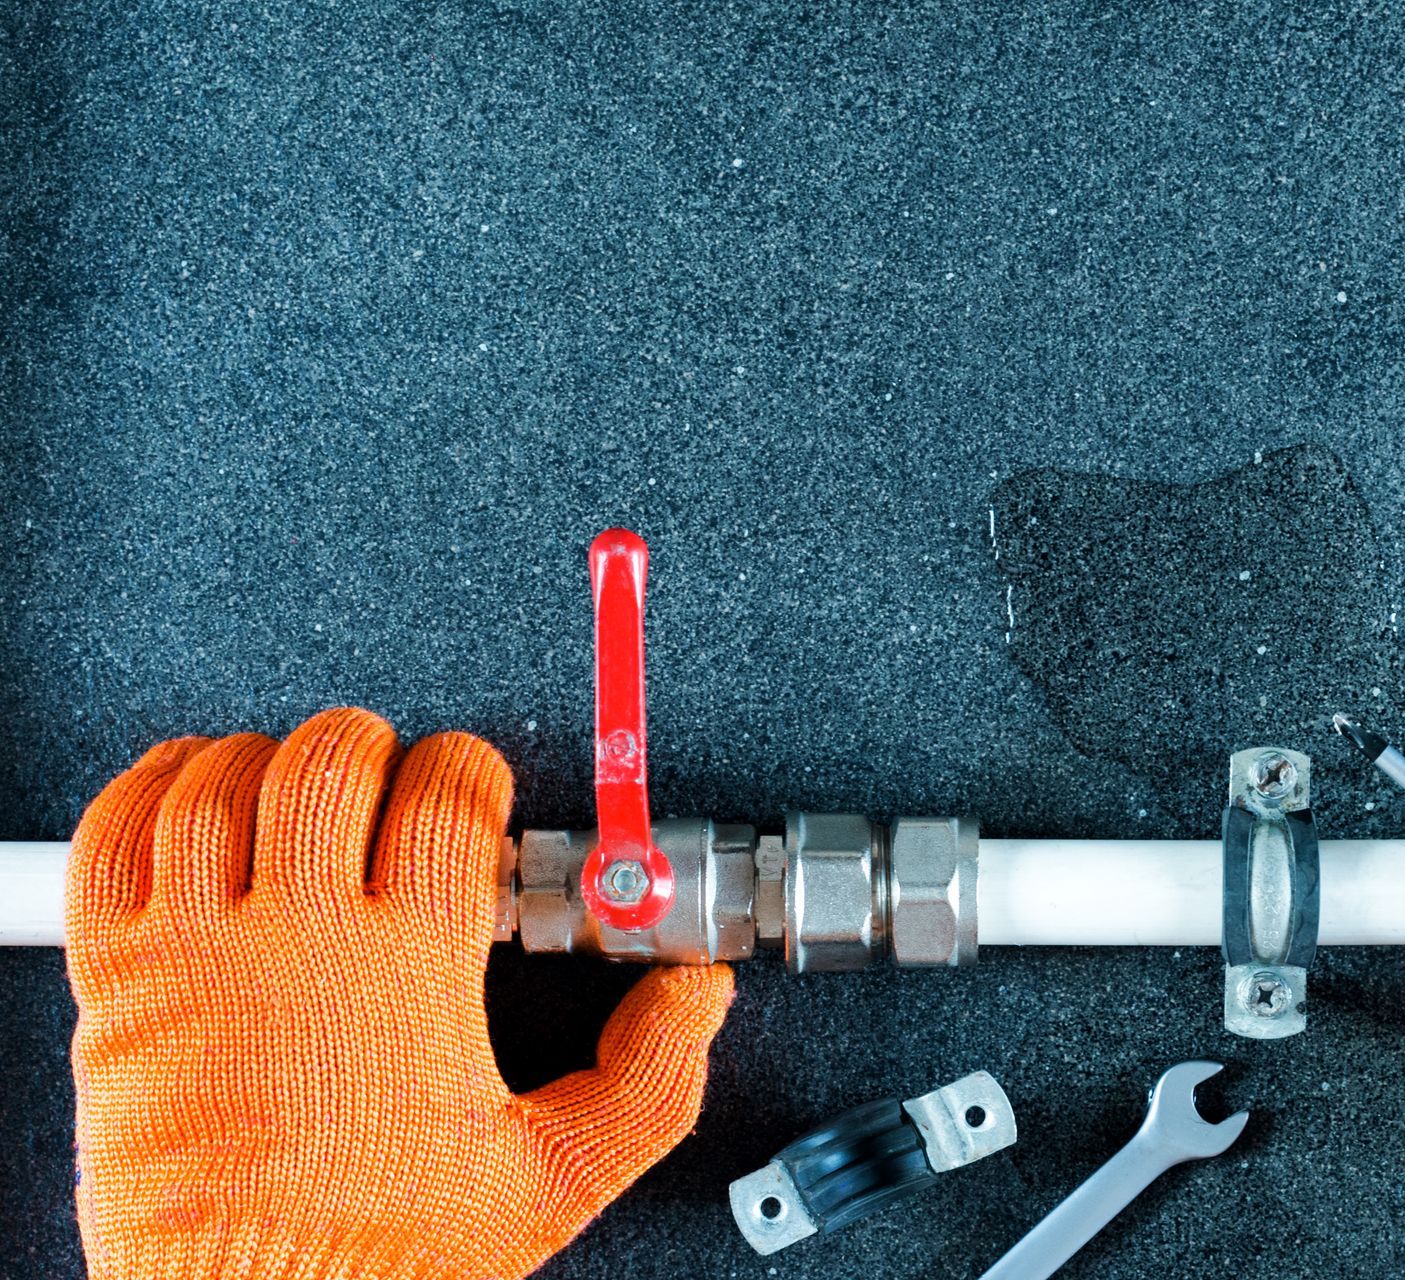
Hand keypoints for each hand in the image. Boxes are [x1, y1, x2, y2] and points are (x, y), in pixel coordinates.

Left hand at [67, 707, 732, 1279]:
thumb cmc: (383, 1254)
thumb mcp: (554, 1178)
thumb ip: (650, 1078)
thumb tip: (693, 994)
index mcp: (411, 967)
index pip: (444, 795)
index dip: (469, 770)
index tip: (470, 790)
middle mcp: (302, 938)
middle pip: (333, 760)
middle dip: (374, 748)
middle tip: (388, 784)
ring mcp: (199, 950)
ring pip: (226, 778)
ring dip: (268, 758)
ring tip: (298, 787)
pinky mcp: (119, 977)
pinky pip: (117, 833)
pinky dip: (153, 785)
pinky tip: (194, 790)